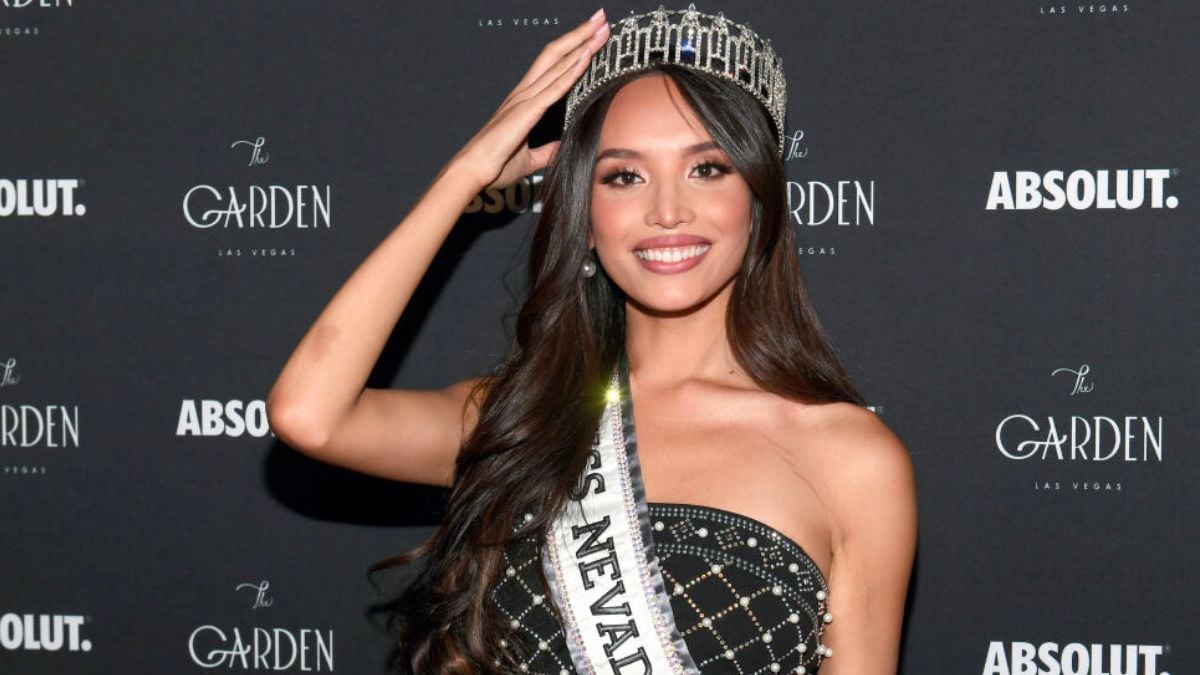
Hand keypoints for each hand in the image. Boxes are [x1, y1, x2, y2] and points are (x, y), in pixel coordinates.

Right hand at [452, 9, 609, 190]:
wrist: (474, 171)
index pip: (553, 66)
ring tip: (601, 29)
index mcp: (524, 101)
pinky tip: (586, 58)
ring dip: (581, 45)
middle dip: (580, 35)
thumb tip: (561, 147)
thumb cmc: (494, 165)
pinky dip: (571, 71)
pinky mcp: (526, 112)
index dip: (574, 49)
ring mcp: (524, 99)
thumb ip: (546, 150)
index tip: (593, 36)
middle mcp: (524, 93)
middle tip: (601, 19)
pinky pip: (553, 88)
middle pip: (556, 54)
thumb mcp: (530, 158)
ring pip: (557, 64)